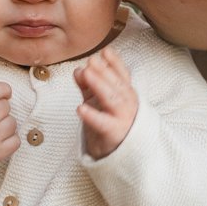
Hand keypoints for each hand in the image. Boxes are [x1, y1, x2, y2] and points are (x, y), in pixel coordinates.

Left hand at [75, 45, 139, 159]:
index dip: (115, 63)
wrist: (118, 154)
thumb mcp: (97, 101)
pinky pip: (103, 124)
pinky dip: (92, 116)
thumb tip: (79, 69)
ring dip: (99, 86)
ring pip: (113, 100)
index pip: (122, 76)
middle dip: (104, 72)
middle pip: (117, 86)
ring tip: (86, 74)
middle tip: (91, 61)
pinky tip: (80, 108)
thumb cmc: (109, 123)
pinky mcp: (114, 134)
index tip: (106, 51)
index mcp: (126, 94)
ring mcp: (123, 119)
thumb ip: (88, 86)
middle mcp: (128, 105)